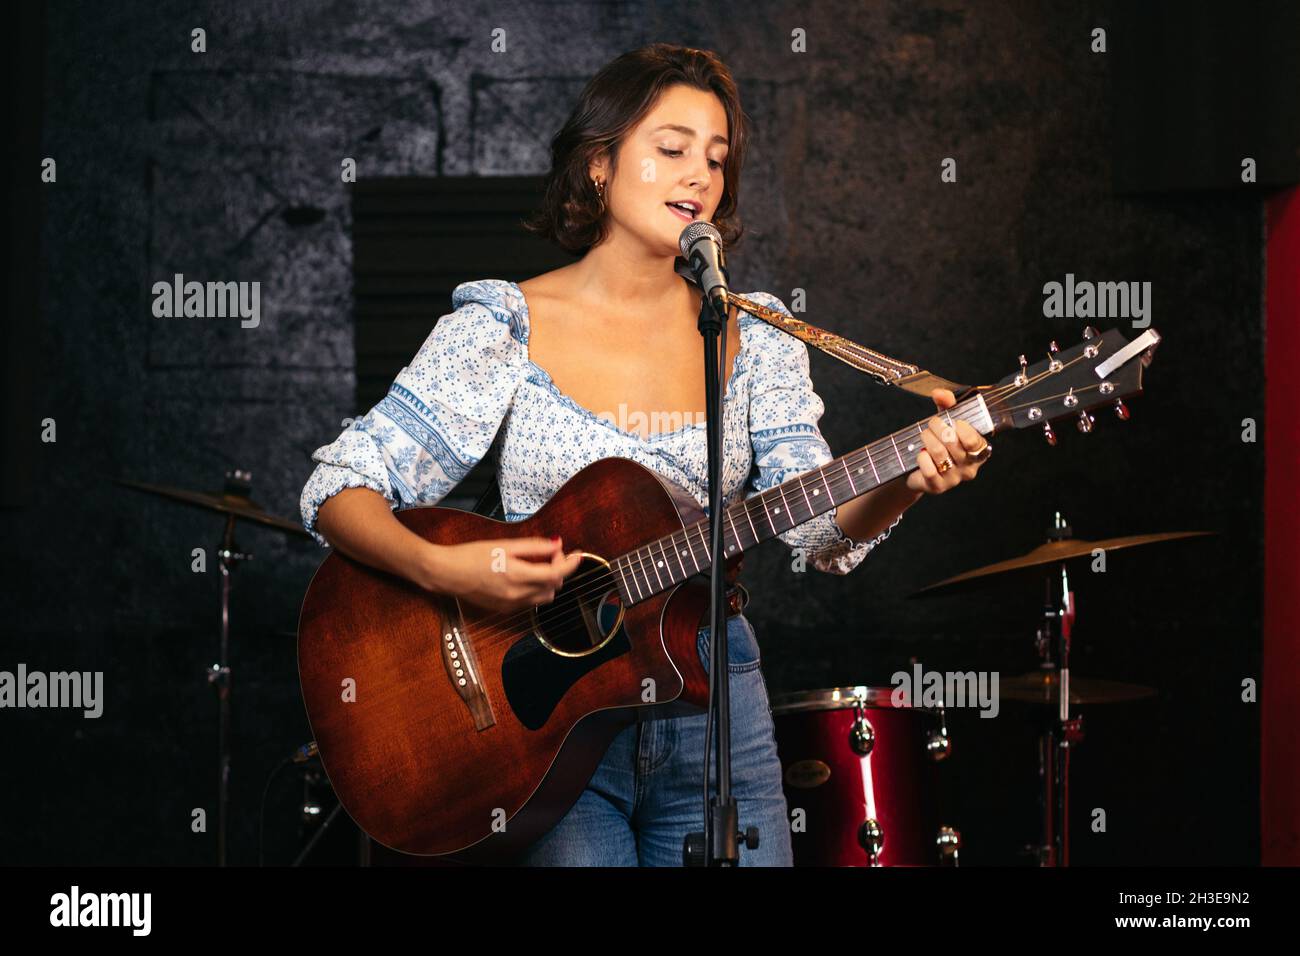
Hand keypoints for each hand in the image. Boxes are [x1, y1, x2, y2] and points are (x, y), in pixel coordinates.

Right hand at [436, 536, 583, 614]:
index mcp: (518, 576)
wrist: (446, 573)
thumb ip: (533, 546)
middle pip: (554, 586)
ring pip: (544, 597)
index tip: (577, 554)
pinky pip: (530, 602)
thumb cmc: (471, 555)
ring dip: (547, 582)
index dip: (571, 563)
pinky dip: (534, 589)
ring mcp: (511, 605)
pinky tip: (522, 576)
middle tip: (547, 553)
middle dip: (557, 569)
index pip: (557, 573)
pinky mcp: (505, 610)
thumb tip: (557, 544)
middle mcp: (517, 594)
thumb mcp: (504, 545)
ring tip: (534, 565)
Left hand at [904, 388, 992, 495]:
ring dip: (926, 438)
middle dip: (937, 427)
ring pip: (938, 452)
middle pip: (952, 442)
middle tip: (932, 424)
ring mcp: (954, 479)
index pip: (974, 441)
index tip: (954, 422)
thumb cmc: (939, 443)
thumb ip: (946, 404)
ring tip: (924, 436)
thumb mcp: (946, 421)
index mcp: (979, 451)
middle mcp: (969, 468)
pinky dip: (921, 457)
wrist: (919, 470)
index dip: (962, 428)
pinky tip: (921, 454)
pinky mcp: (937, 487)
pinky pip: (928, 468)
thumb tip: (939, 393)